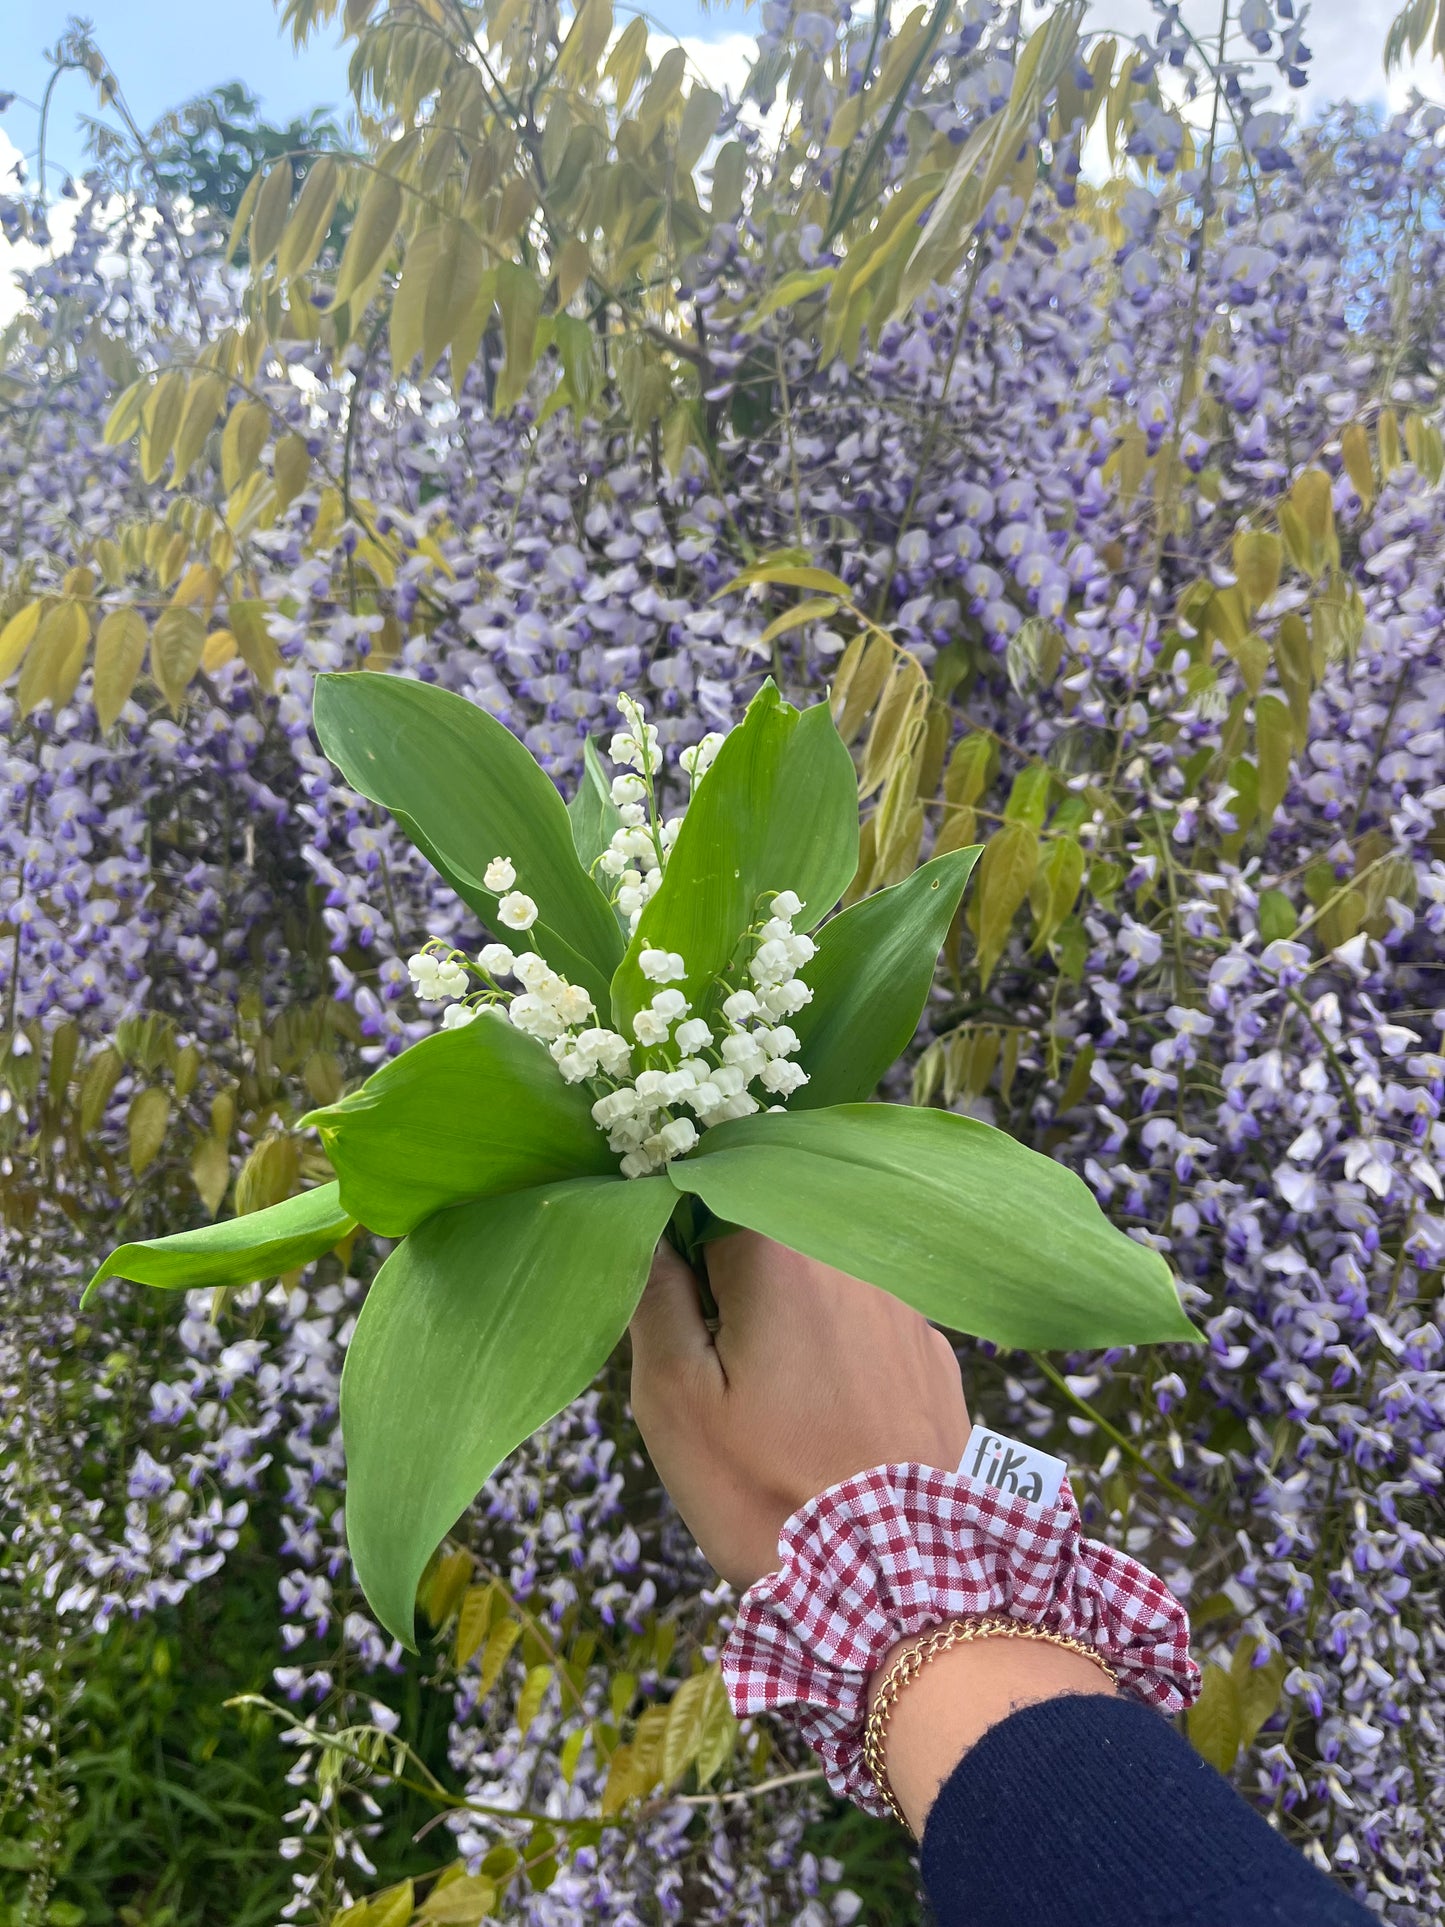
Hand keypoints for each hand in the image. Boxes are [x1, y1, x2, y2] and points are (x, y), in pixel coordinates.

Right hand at [628, 1229, 970, 1589]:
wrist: (894, 1588)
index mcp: (780, 1251)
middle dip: (733, 1288)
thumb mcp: (674, 1397)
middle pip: (767, 1238)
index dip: (677, 1249)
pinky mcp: (935, 1355)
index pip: (706, 1198)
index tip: (671, 1310)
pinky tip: (829, 1420)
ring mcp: (904, 1306)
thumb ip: (653, 1294)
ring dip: (790, 1320)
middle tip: (719, 1375)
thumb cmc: (765, 1490)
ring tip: (778, 1410)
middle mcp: (852, 1257)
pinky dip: (840, 1354)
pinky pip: (868, 1327)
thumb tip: (643, 1226)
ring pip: (820, 1283)